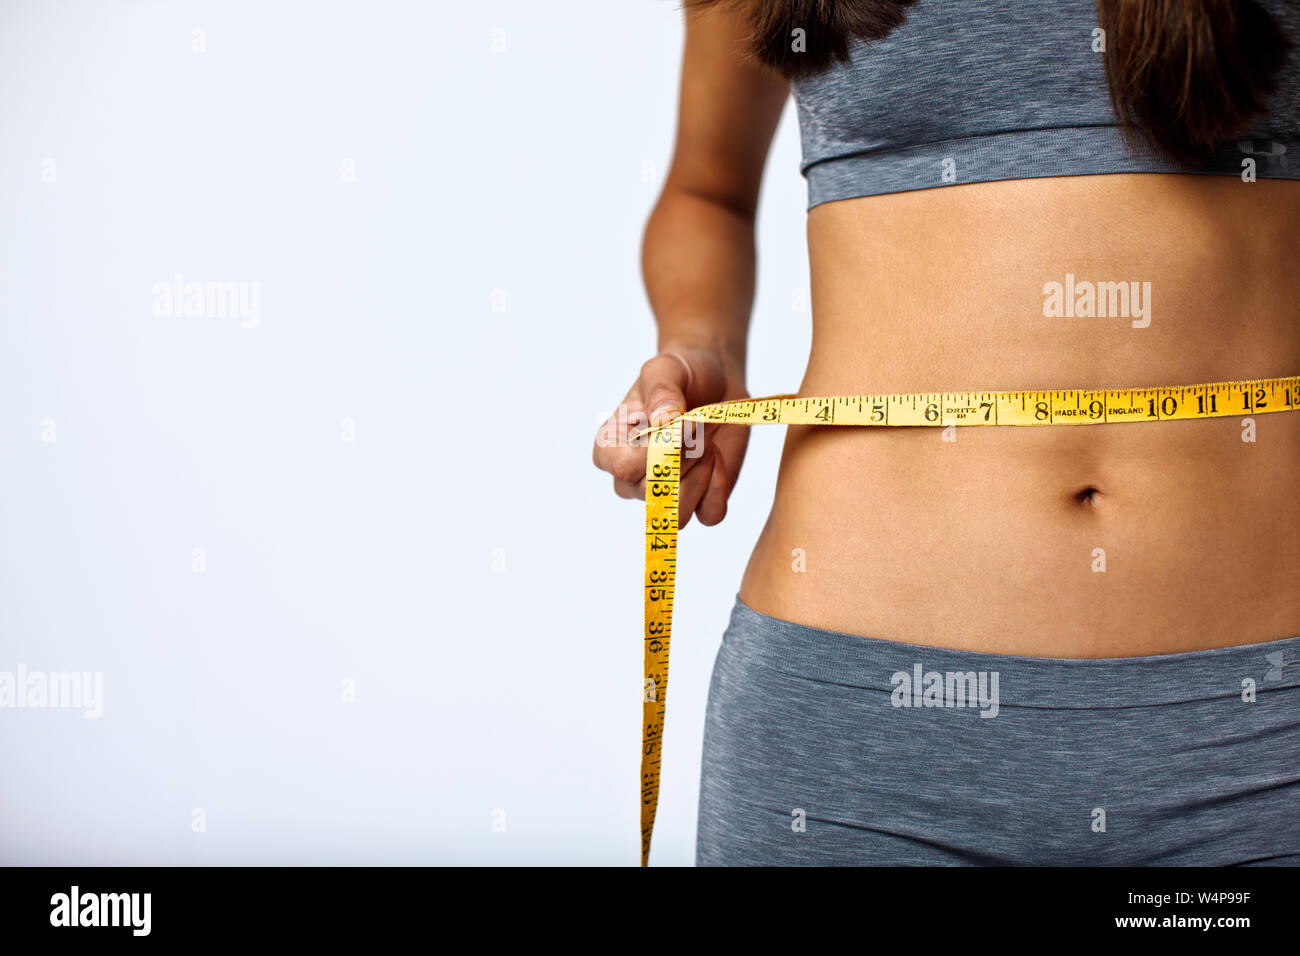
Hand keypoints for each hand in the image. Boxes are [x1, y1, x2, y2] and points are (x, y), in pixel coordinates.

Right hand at [593, 345, 749, 527]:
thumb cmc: (681, 375)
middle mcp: (631, 480)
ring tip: (706, 444)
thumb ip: (662, 391)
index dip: (658, 449)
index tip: (682, 420)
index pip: (624, 468)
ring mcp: (663, 496)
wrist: (716, 382)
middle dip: (685, 459)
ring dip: (701, 477)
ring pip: (678, 514)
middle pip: (654, 494)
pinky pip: (710, 515)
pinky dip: (719, 487)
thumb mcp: (666, 369)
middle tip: (697, 427)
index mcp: (611, 449)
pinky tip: (718, 458)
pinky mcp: (699, 501)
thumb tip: (663, 420)